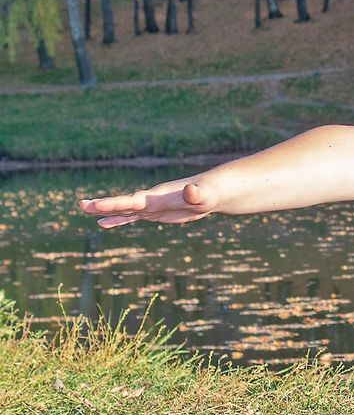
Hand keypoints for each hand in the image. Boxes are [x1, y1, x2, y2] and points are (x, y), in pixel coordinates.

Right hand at [78, 177, 219, 228]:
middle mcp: (150, 199)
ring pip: (124, 209)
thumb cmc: (209, 193)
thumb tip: (192, 190)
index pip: (133, 200)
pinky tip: (104, 224)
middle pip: (123, 203)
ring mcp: (151, 206)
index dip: (116, 203)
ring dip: (106, 211)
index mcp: (158, 196)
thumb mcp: (204, 196)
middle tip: (81, 205)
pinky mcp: (154, 212)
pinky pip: (132, 216)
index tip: (96, 204)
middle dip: (103, 205)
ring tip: (86, 210)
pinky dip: (118, 220)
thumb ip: (197, 194)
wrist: (211, 192)